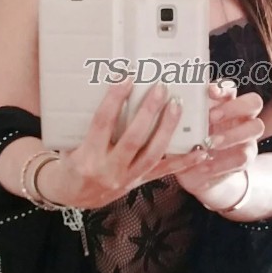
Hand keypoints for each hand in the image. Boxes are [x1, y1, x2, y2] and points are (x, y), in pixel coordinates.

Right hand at [52, 76, 207, 208]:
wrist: (71, 195)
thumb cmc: (71, 160)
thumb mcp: (70, 141)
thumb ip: (87, 121)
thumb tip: (106, 86)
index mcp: (87, 156)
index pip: (102, 123)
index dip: (114, 99)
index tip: (126, 77)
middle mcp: (109, 169)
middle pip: (133, 138)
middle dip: (149, 111)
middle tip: (160, 87)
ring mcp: (127, 178)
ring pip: (153, 153)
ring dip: (167, 128)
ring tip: (177, 105)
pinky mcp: (139, 183)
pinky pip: (165, 171)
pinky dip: (184, 161)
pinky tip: (201, 150)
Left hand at [175, 80, 264, 208]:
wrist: (196, 173)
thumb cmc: (187, 142)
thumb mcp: (182, 128)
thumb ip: (180, 114)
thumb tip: (164, 99)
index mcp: (224, 102)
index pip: (231, 87)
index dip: (222, 88)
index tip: (208, 91)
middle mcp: (241, 116)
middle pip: (253, 102)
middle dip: (233, 107)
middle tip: (211, 117)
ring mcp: (247, 137)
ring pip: (256, 127)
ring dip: (232, 134)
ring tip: (209, 142)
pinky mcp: (245, 158)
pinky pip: (242, 157)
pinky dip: (222, 161)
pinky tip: (205, 163)